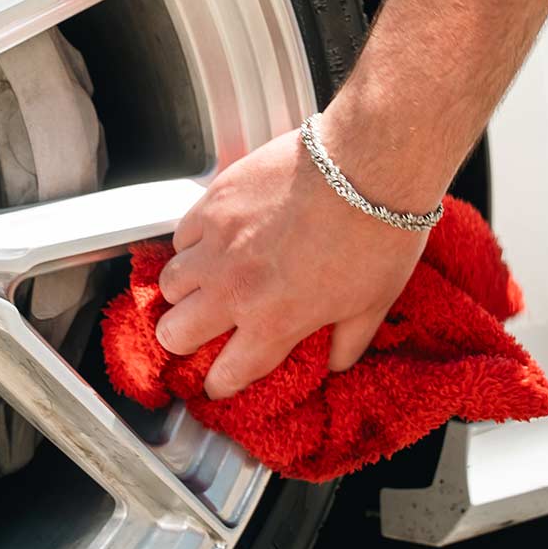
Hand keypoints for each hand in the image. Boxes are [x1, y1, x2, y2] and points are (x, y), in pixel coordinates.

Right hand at [155, 123, 429, 398]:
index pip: (227, 373)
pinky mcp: (213, 205)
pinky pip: (180, 236)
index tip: (220, 382)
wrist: (366, 163)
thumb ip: (347, 341)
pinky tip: (209, 241)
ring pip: (170, 285)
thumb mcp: (374, 303)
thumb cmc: (377, 230)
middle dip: (182, 342)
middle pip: (175, 334)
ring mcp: (217, 246)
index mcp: (274, 322)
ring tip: (199, 285)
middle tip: (195, 334)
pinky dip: (190, 245)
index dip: (220, 385)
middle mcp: (235, 290)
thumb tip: (335, 362)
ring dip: (183, 292)